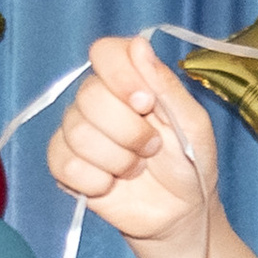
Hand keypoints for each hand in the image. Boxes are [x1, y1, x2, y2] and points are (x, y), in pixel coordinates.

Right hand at [48, 35, 219, 247]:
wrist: (182, 213)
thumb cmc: (190, 163)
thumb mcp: (192, 123)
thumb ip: (166, 85)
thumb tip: (138, 45)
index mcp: (129, 81)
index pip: (104, 52)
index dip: (120, 75)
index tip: (145, 103)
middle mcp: (97, 100)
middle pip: (89, 95)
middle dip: (129, 130)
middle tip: (152, 148)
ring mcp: (77, 132)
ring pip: (77, 132)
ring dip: (118, 159)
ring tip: (137, 168)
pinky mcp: (65, 165)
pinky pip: (65, 163)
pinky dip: (96, 180)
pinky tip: (113, 184)